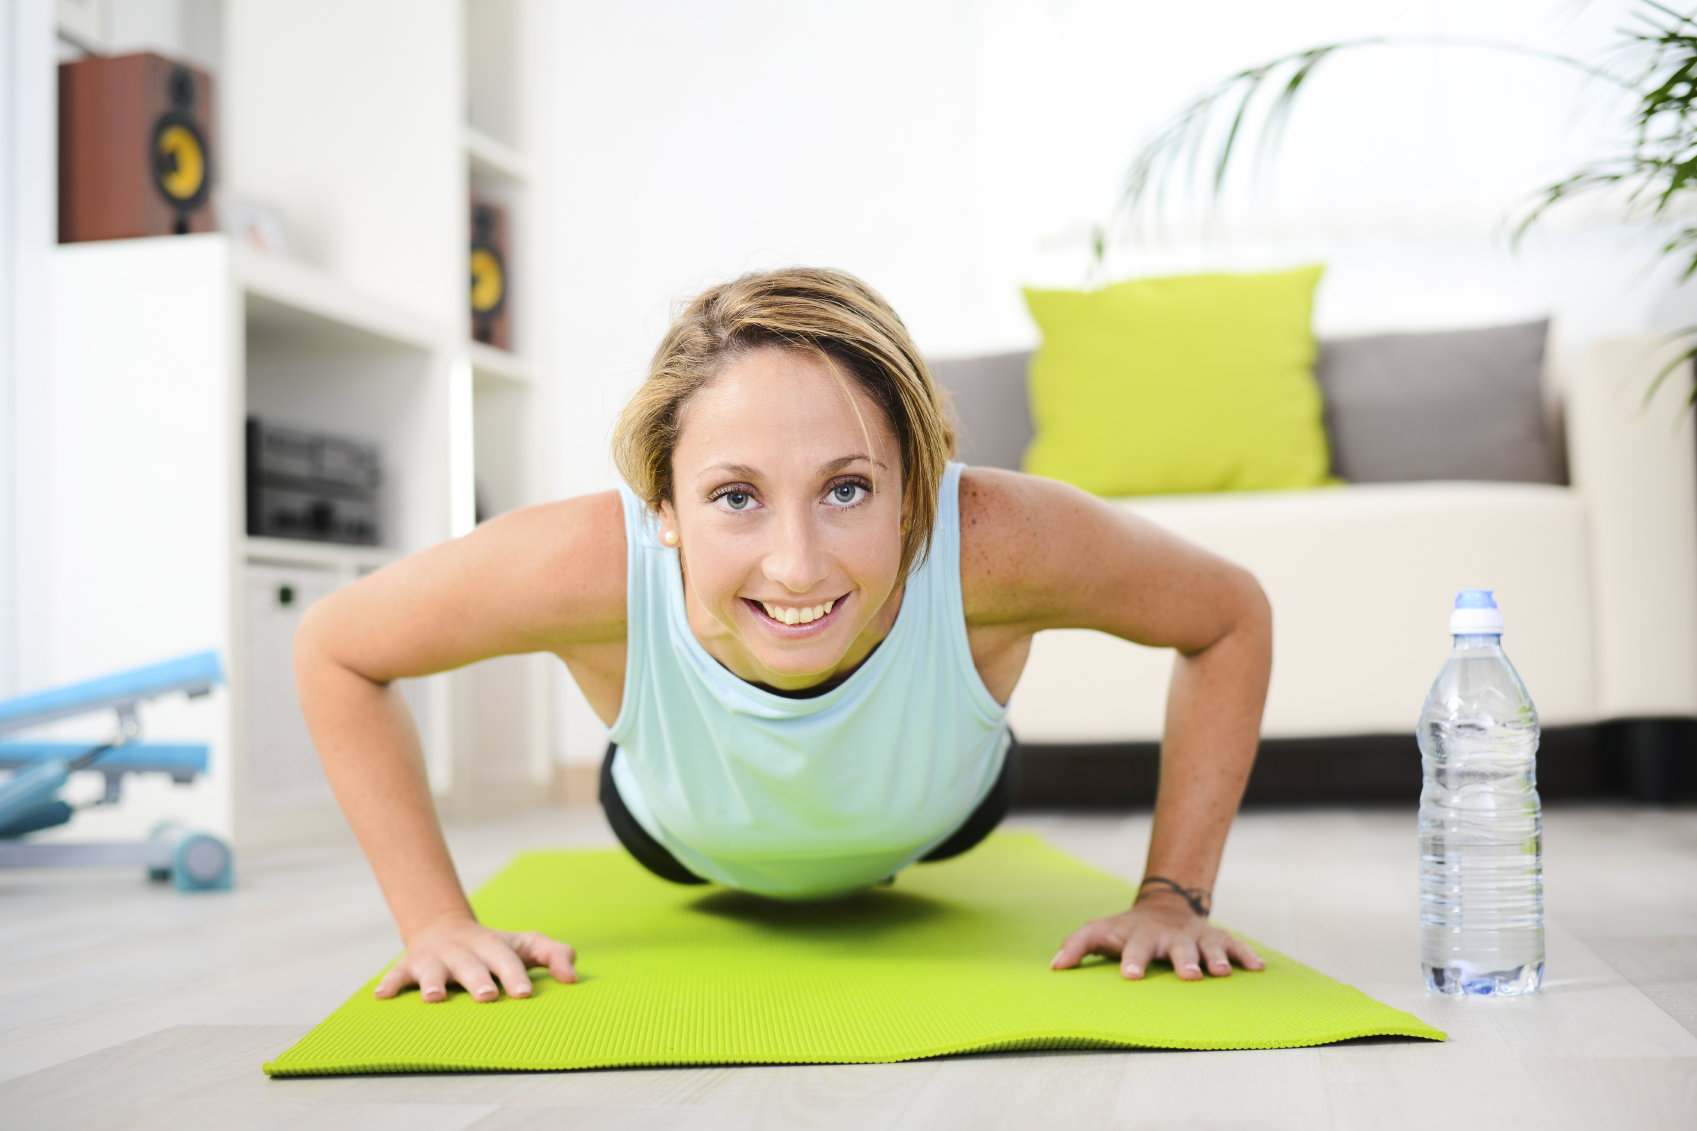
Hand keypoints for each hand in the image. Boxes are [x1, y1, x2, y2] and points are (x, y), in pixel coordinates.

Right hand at [374, 917, 577, 1002]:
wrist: (445, 929)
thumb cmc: (494, 948)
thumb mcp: (525, 945)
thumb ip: (553, 955)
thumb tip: (573, 978)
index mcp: (493, 945)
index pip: (507, 959)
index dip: (516, 975)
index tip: (524, 994)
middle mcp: (464, 950)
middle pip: (472, 965)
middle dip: (478, 980)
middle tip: (487, 997)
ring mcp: (435, 958)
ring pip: (434, 970)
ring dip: (434, 983)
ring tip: (434, 998)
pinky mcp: (409, 966)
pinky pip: (397, 975)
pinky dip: (389, 984)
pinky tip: (380, 996)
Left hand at [1050, 890, 1264, 980]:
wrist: (1163, 906)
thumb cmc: (1126, 930)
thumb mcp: (1099, 932)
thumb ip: (1076, 945)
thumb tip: (1054, 967)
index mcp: (1141, 936)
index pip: (1134, 948)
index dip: (1132, 961)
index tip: (1130, 977)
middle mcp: (1171, 936)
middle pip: (1177, 948)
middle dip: (1183, 961)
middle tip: (1190, 976)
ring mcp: (1196, 936)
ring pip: (1208, 946)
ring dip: (1216, 959)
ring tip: (1222, 973)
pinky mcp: (1217, 938)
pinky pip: (1235, 945)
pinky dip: (1246, 955)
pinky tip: (1258, 968)